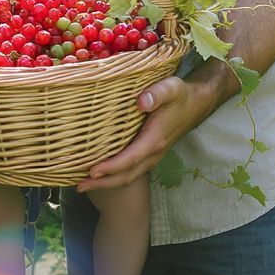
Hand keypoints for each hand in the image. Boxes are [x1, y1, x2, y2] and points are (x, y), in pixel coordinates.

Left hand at [75, 75, 209, 191]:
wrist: (195, 104)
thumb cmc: (180, 95)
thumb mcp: (171, 88)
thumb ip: (157, 93)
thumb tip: (141, 102)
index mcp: (155, 139)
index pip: (130, 158)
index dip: (111, 167)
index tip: (92, 171)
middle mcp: (153, 152)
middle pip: (126, 175)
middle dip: (103, 183)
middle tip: (79, 186)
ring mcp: (152, 155)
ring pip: (128, 176)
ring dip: (106, 182)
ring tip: (83, 185)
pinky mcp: (149, 153)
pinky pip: (131, 170)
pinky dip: (114, 175)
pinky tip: (99, 173)